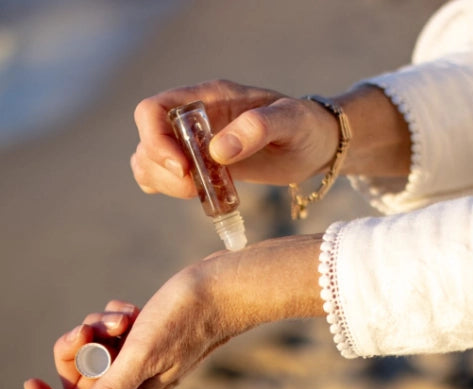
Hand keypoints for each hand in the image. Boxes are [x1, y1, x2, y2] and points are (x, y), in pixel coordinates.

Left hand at [25, 235, 323, 388]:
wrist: (219, 289)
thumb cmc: (186, 319)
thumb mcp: (143, 354)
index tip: (33, 383)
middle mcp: (137, 378)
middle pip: (85, 377)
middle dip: (78, 350)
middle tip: (89, 329)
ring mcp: (143, 354)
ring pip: (98, 349)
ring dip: (98, 329)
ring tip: (122, 317)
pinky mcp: (147, 332)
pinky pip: (113, 330)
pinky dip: (114, 318)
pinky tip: (131, 310)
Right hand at [130, 79, 338, 196]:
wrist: (313, 146)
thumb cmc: (305, 127)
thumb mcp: (291, 121)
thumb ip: (258, 127)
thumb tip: (218, 151)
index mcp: (209, 98)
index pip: (154, 110)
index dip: (156, 140)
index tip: (184, 168)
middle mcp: (194, 119)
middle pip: (147, 140)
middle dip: (163, 170)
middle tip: (197, 188)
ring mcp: (194, 143)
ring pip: (148, 160)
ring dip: (164, 182)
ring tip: (200, 191)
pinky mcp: (200, 165)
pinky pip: (163, 176)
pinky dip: (169, 188)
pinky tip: (199, 193)